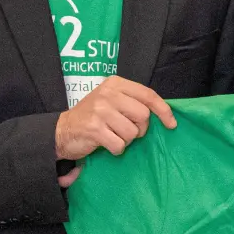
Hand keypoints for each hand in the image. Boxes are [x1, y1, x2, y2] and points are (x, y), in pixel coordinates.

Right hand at [54, 76, 176, 164]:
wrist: (62, 130)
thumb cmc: (93, 116)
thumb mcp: (112, 100)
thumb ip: (133, 102)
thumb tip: (164, 114)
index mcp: (115, 84)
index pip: (148, 95)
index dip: (164, 110)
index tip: (171, 124)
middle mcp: (108, 94)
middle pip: (143, 115)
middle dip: (140, 128)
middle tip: (127, 130)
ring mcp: (100, 111)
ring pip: (132, 132)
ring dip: (126, 140)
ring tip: (113, 135)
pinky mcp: (94, 129)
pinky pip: (119, 144)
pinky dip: (116, 149)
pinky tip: (106, 144)